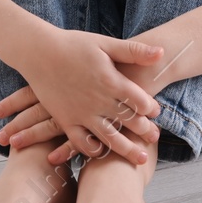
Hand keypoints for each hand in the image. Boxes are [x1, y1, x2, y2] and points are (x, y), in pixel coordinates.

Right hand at [14, 29, 164, 164]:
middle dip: (145, 131)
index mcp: (111, 80)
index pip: (140, 101)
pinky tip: (102, 152)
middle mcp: (98, 100)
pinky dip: (93, 150)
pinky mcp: (66, 120)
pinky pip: (82, 141)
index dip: (151, 108)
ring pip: (110, 137)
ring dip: (127, 149)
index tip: (155, 112)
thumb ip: (134, 51)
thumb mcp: (105, 43)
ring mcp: (81, 113)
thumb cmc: (73, 44)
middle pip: (129, 121)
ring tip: (141, 159)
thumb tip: (162, 52)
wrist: (38, 52)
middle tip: (155, 138)